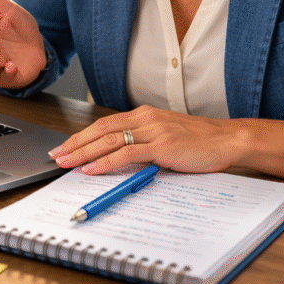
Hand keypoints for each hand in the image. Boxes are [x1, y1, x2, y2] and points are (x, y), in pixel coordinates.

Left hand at [49, 106, 246, 174]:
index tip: (65, 146)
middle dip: (75, 143)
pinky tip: (91, 169)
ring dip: (83, 152)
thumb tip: (120, 158)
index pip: (105, 124)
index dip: (82, 135)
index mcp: (145, 115)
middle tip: (56, 155)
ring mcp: (153, 131)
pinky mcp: (161, 145)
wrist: (228, 140)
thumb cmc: (201, 142)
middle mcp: (145, 119)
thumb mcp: (167, 137)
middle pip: (100, 129)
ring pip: (108, 140)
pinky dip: (105, 162)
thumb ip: (145, 143)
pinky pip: (126, 153)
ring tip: (66, 162)